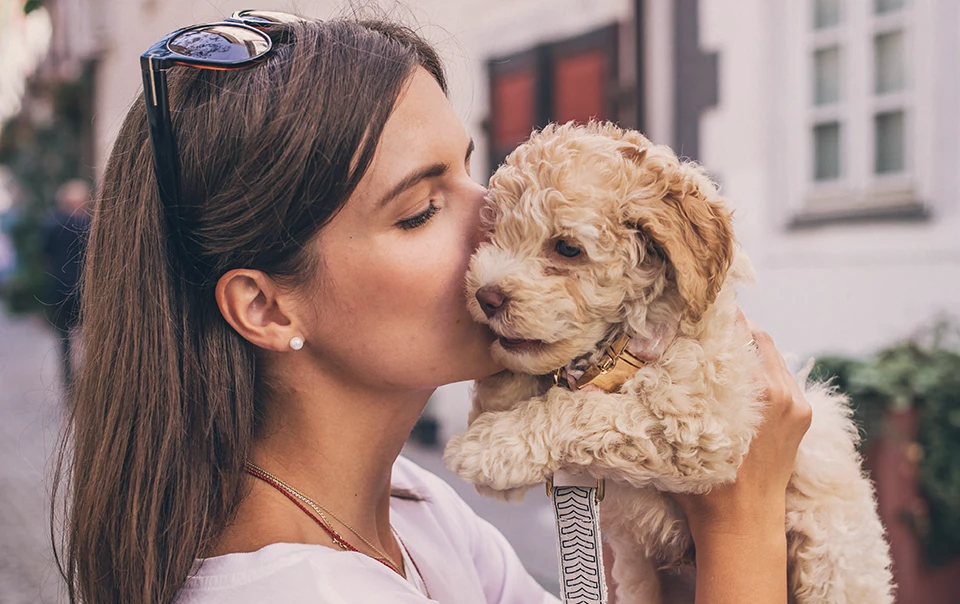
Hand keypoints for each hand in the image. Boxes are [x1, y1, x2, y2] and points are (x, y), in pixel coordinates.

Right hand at [673, 310, 812, 539]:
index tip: (695, 304)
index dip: (716, 314)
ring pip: (771, 353)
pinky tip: (738, 375)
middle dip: (730, 327)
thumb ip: (674, 392)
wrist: (744, 524)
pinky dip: (761, 367)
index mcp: (756, 391)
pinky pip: (781, 375)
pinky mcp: (802, 414)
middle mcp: (782, 391)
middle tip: (702, 322)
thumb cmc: (705, 485)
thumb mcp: (683, 431)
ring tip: (718, 346)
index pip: (738, 331)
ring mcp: (796, 402)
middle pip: (757, 336)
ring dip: (746, 346)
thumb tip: (639, 362)